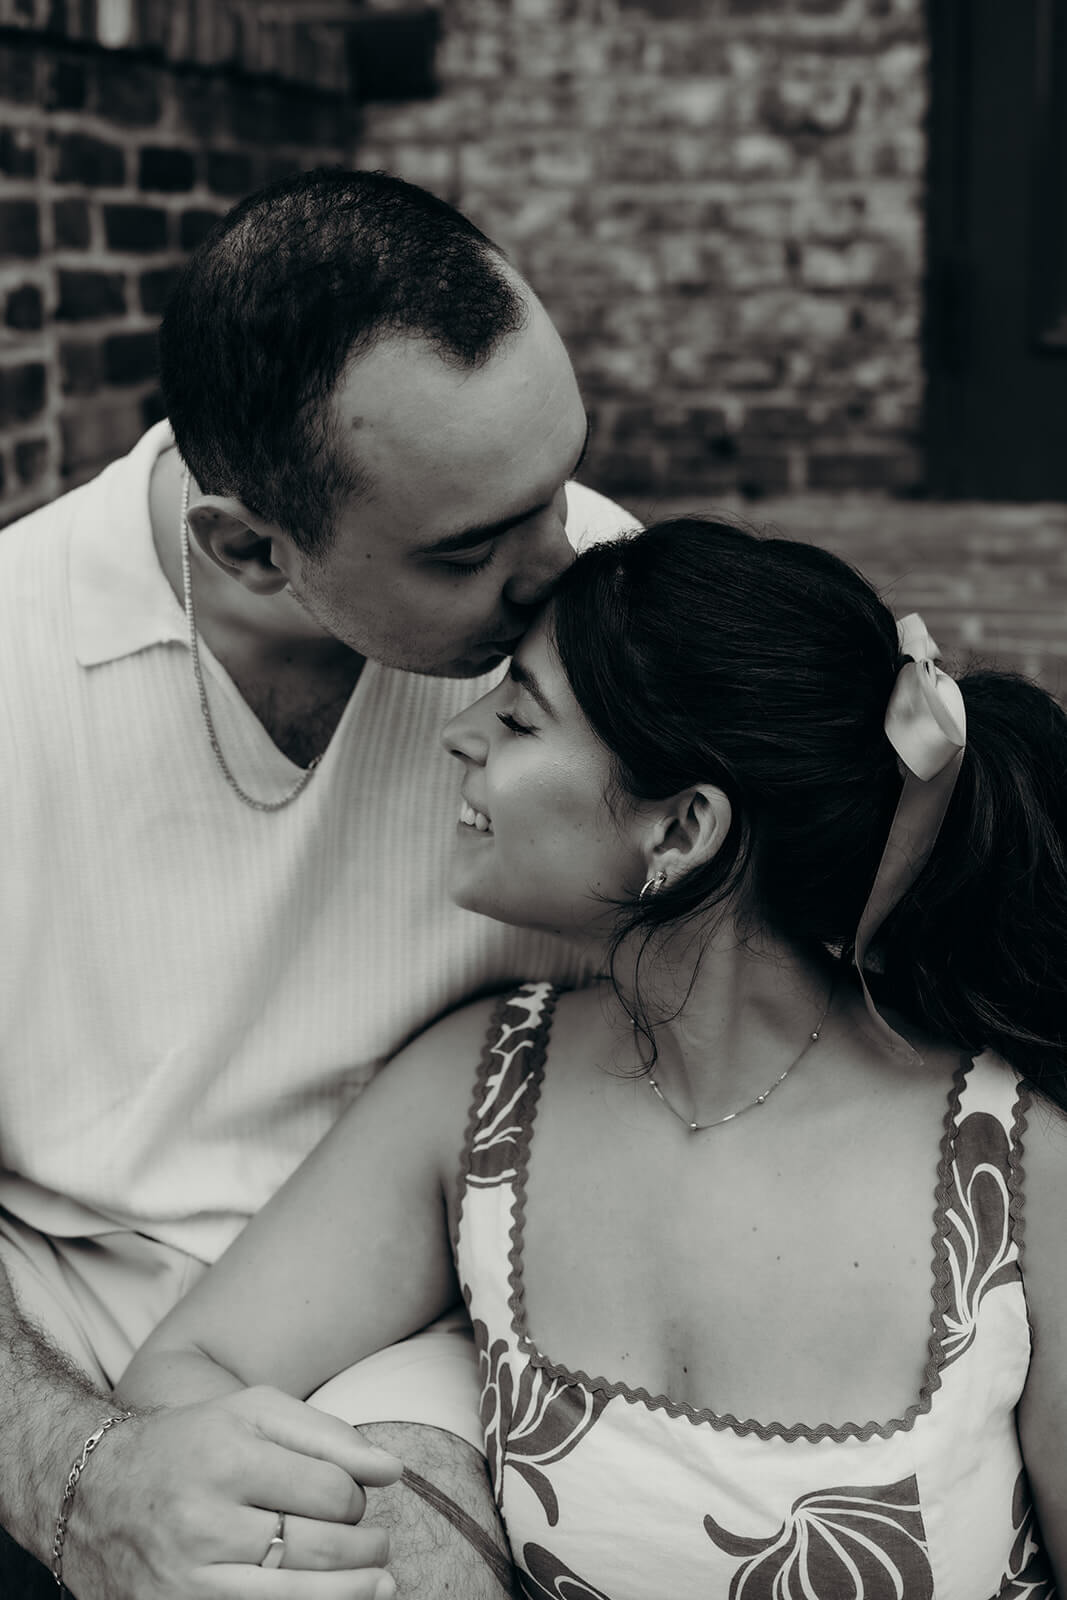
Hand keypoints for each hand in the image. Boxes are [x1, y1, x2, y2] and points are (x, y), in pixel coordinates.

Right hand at [62, 1387, 402, 1598]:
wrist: (95, 1493)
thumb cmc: (191, 1444)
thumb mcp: (253, 1411)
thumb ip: (328, 1434)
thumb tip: (393, 1471)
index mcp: (228, 1457)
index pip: (330, 1490)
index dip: (355, 1497)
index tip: (353, 1497)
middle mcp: (204, 1520)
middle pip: (318, 1548)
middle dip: (364, 1549)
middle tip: (378, 1544)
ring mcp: (188, 1579)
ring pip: (296, 1596)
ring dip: (351, 1590)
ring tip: (376, 1579)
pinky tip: (337, 1598)